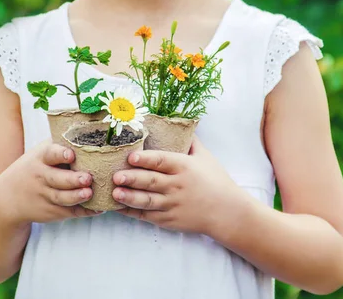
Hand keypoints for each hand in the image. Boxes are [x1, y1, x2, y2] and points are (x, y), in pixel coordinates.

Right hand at [0, 140, 99, 225]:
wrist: (9, 197)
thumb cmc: (34, 168)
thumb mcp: (40, 153)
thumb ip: (60, 144)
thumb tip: (91, 128)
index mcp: (41, 159)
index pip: (50, 154)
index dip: (60, 154)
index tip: (71, 154)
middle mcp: (42, 177)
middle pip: (57, 179)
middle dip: (73, 179)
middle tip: (87, 178)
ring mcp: (45, 196)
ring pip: (62, 198)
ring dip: (77, 196)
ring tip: (89, 193)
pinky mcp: (51, 211)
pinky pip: (69, 212)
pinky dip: (84, 211)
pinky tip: (98, 208)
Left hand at [112, 136, 248, 233]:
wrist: (227, 212)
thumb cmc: (216, 181)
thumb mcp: (205, 157)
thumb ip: (190, 141)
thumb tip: (179, 123)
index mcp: (184, 167)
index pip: (162, 161)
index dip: (146, 159)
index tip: (131, 157)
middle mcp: (177, 186)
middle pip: (151, 181)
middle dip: (132, 178)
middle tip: (116, 176)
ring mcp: (173, 204)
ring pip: (147, 200)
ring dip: (130, 197)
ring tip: (115, 193)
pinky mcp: (169, 220)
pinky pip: (148, 216)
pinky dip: (133, 212)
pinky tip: (120, 207)